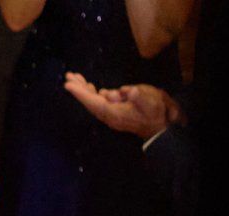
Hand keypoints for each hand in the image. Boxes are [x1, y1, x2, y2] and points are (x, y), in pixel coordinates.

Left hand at [62, 72, 178, 140]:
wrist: (159, 126)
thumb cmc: (155, 112)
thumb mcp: (151, 103)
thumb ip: (139, 97)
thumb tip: (128, 91)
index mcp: (114, 113)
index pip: (94, 102)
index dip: (81, 93)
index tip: (68, 84)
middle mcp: (108, 115)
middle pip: (90, 101)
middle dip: (78, 88)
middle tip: (68, 76)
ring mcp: (110, 113)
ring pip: (93, 100)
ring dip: (83, 89)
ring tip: (74, 77)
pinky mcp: (114, 111)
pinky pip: (98, 101)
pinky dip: (91, 92)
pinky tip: (89, 86)